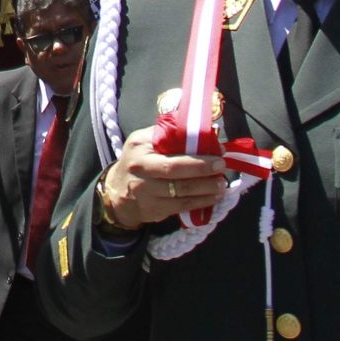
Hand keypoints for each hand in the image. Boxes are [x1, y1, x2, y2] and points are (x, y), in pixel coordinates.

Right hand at [98, 135, 225, 231]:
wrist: (118, 191)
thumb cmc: (138, 161)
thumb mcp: (144, 140)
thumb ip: (168, 133)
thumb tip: (204, 131)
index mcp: (140, 146)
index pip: (170, 146)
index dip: (195, 150)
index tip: (217, 150)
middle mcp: (140, 169)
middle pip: (175, 170)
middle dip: (202, 169)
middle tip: (221, 167)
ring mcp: (146, 192)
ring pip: (182, 191)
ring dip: (207, 188)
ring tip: (221, 184)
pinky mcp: (155, 209)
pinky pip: (183, 206)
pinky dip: (202, 202)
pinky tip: (213, 197)